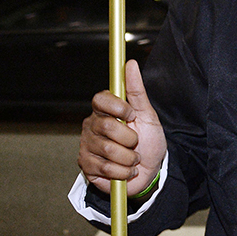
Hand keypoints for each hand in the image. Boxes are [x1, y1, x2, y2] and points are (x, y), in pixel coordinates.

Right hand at [78, 59, 166, 195]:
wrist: (150, 170)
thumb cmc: (148, 141)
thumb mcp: (147, 114)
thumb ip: (136, 90)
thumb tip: (130, 64)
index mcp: (105, 110)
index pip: (100, 100)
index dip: (118, 107)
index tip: (132, 115)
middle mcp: (92, 126)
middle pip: (107, 127)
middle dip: (130, 138)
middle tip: (135, 143)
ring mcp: (87, 145)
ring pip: (108, 150)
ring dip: (129, 158)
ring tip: (132, 158)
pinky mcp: (86, 165)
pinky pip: (105, 168)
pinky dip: (122, 172)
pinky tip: (124, 170)